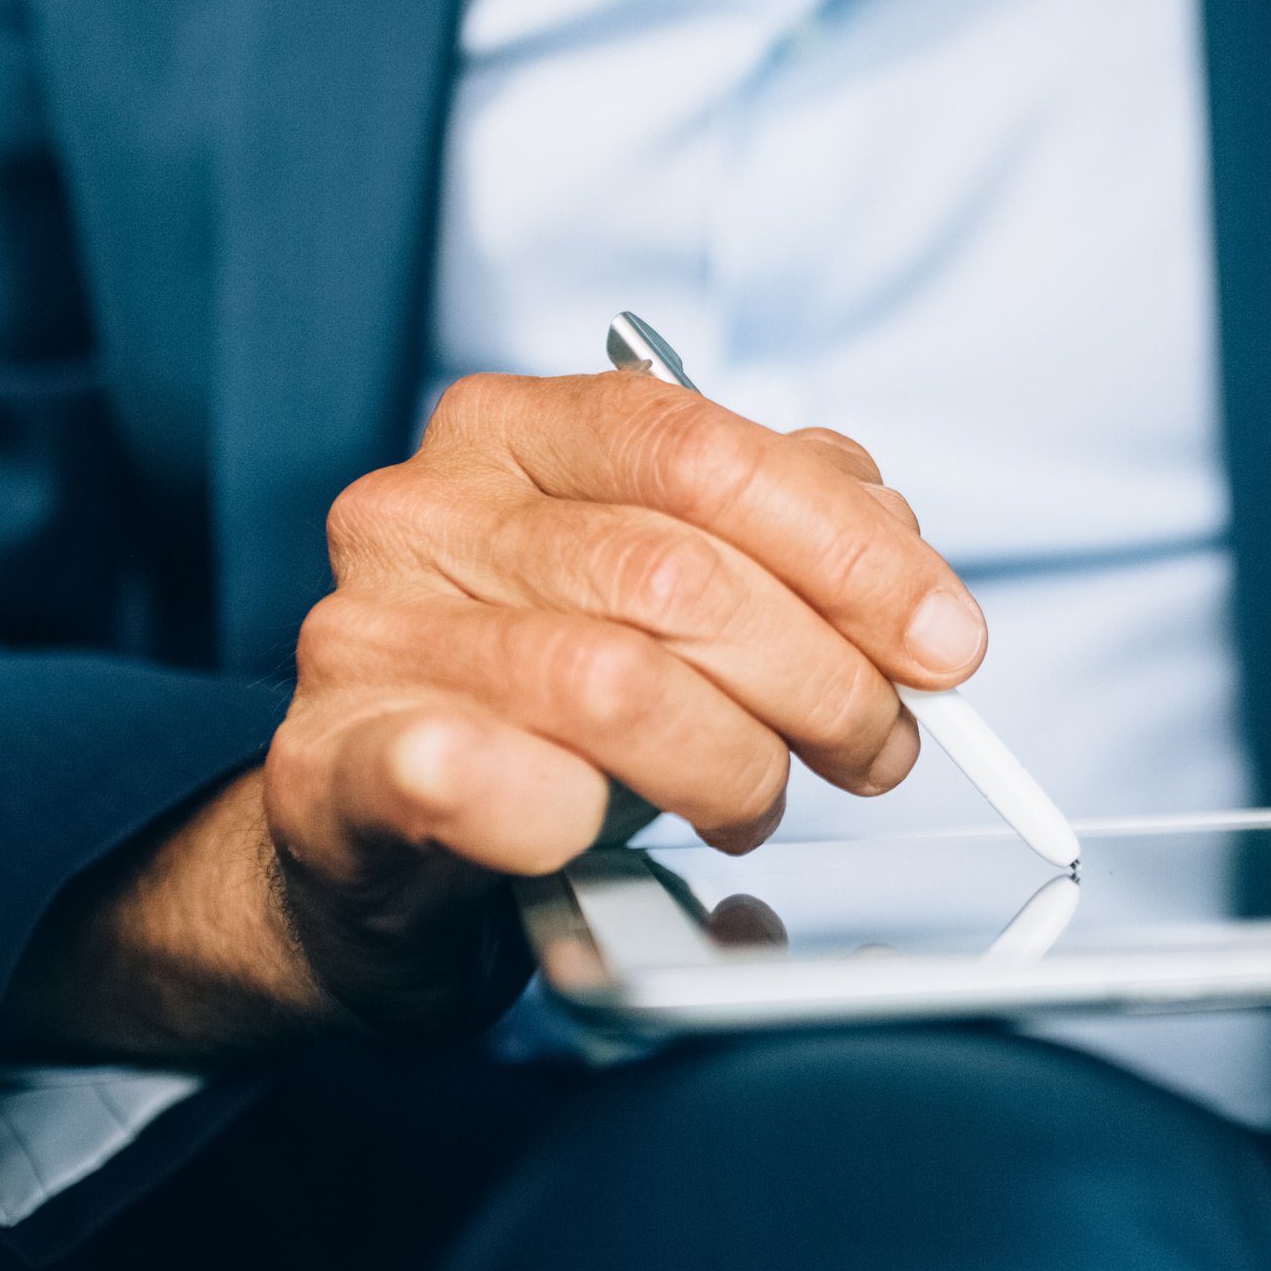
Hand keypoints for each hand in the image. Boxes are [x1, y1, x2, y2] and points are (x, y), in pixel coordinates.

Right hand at [0, 369, 981, 1060]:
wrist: (380, 840)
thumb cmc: (543, 699)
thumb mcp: (671, 579)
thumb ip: (783, 533)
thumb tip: (900, 556)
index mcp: (514, 431)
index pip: (704, 451)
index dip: (850, 551)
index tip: (943, 640)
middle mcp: (423, 512)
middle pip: (678, 576)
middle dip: (821, 678)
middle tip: (871, 745)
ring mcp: (365, 639)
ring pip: (613, 685)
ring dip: (733, 767)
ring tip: (754, 800)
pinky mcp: (328, 771)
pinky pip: (467, 773)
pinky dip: (564, 811)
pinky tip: (595, 829)